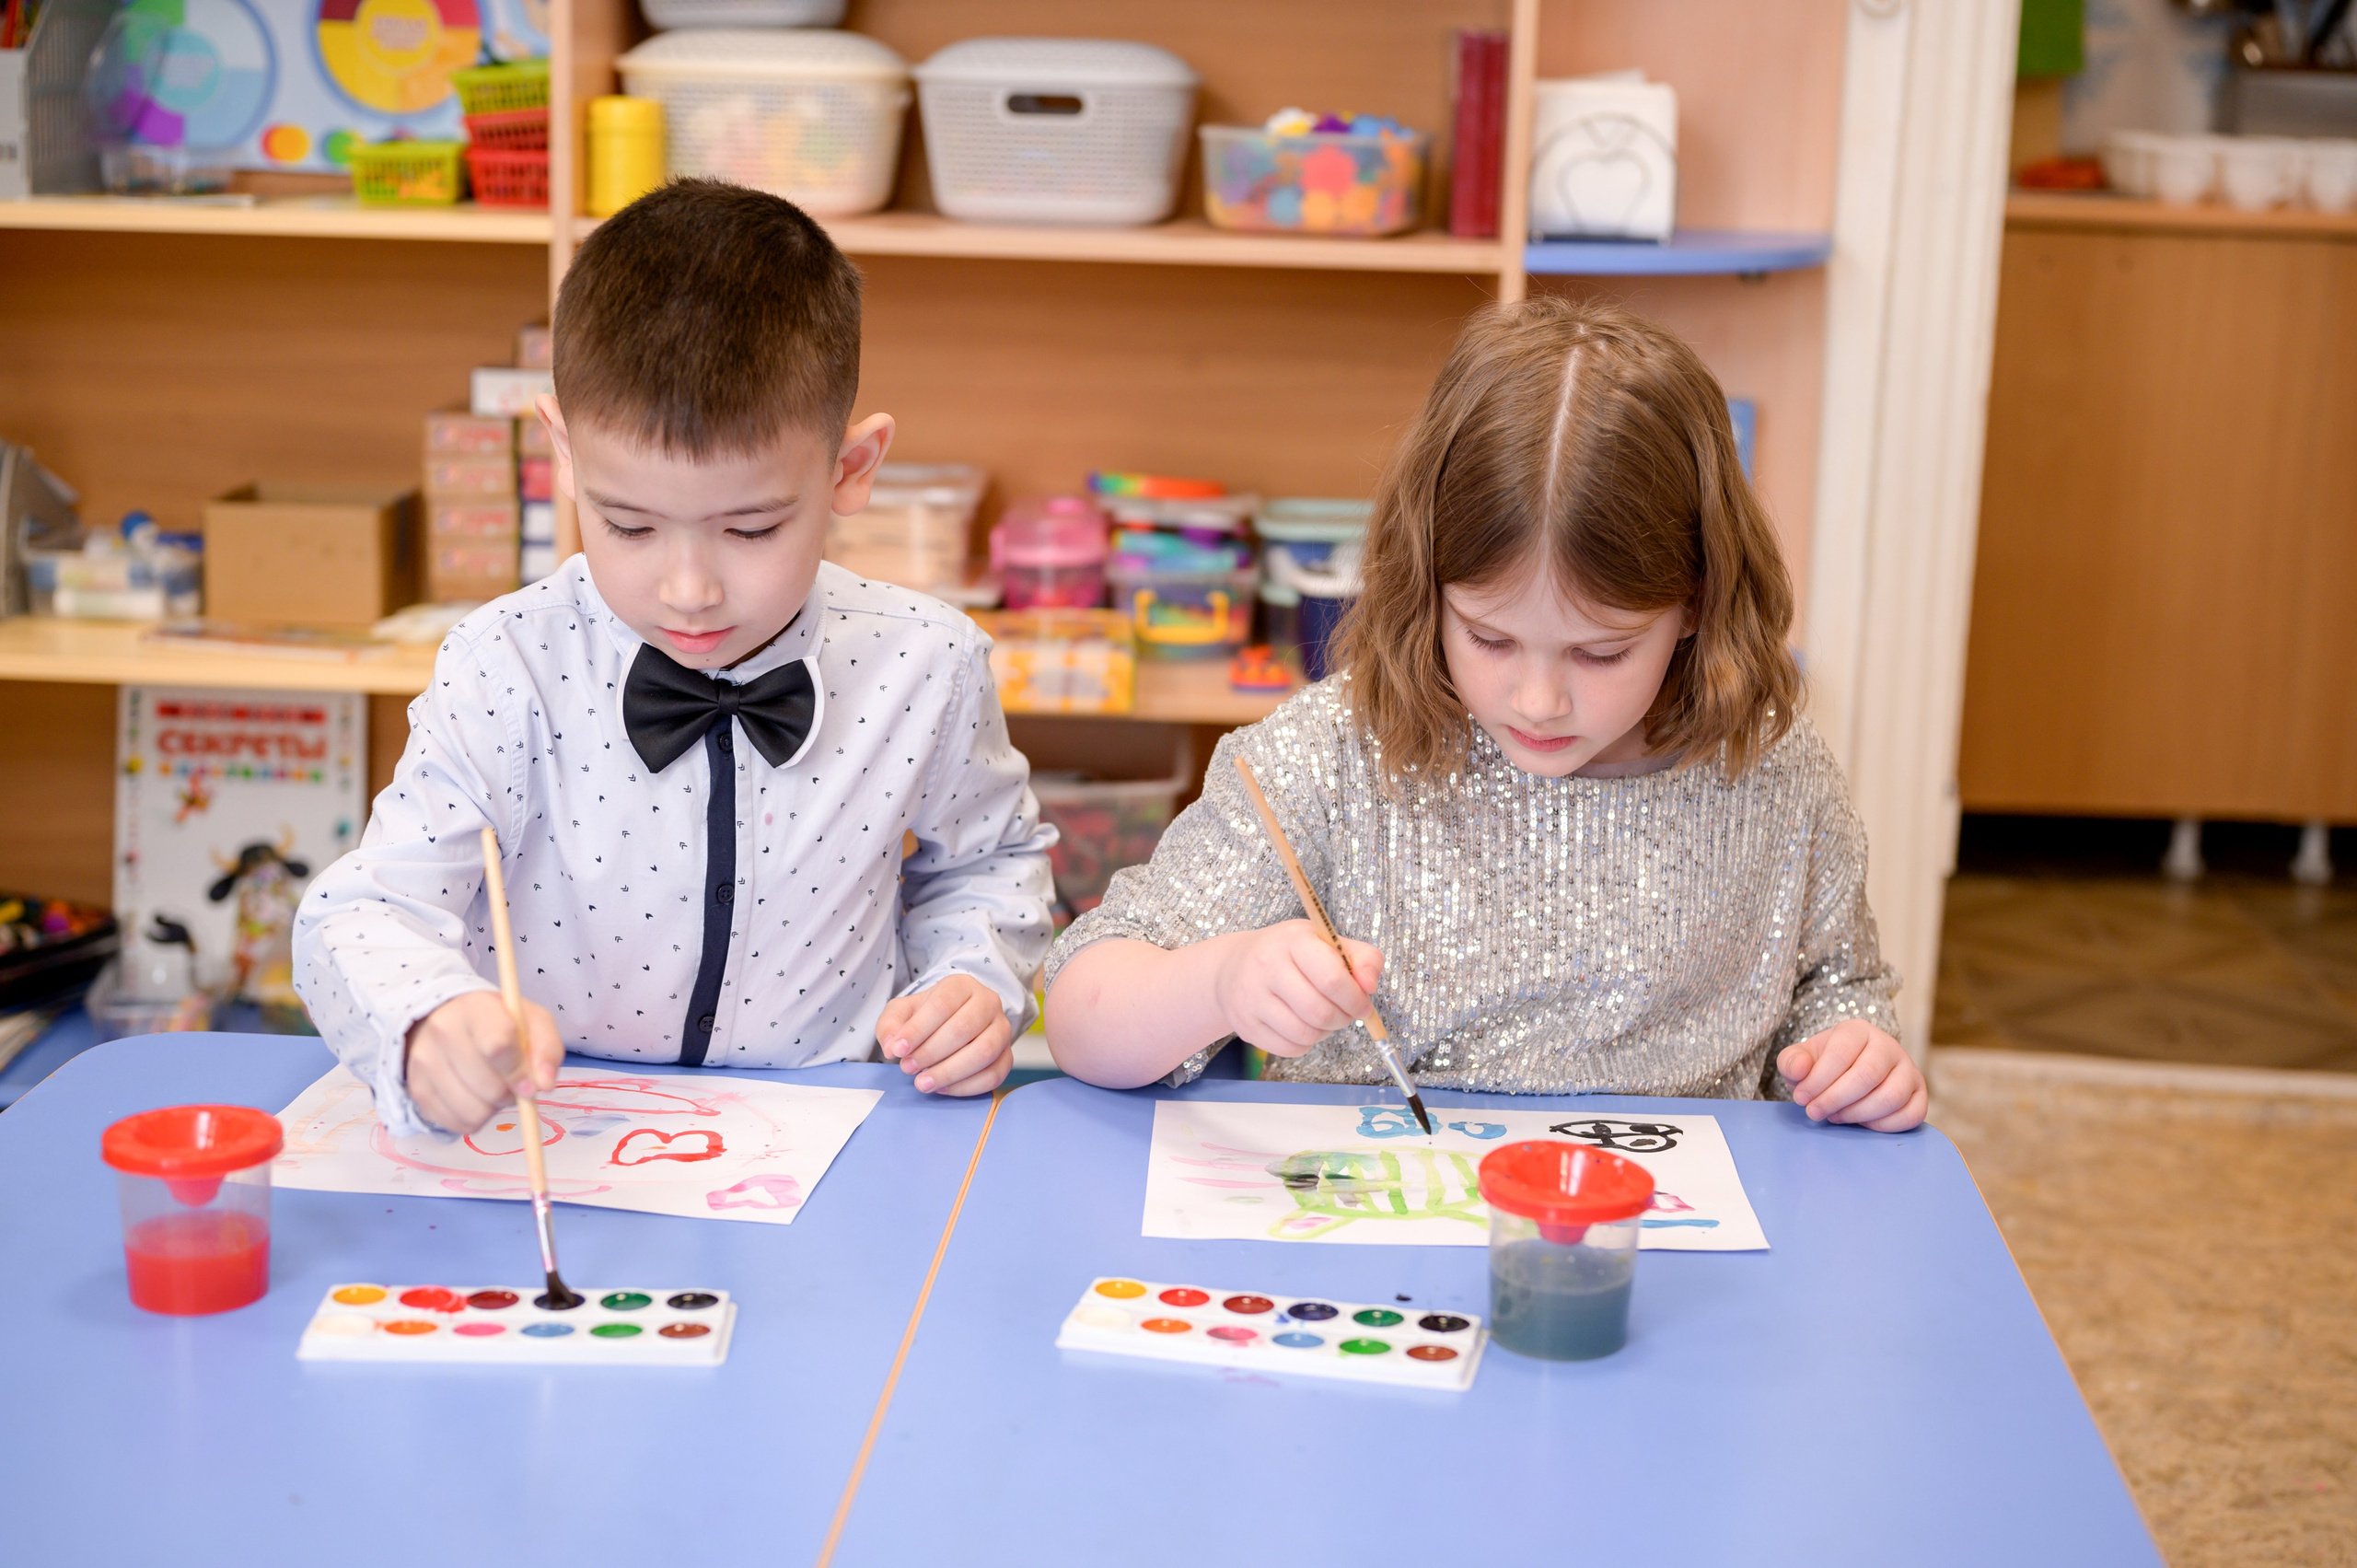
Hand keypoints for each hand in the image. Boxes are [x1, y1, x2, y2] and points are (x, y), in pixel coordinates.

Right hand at [404, 990, 562, 1134]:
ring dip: (492, 1108)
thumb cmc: (503, 1025)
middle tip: (511, 1080)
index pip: (497, 1045)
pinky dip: (474, 1118)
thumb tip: (543, 1084)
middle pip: (489, 1086)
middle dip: (510, 1093)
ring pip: (473, 1111)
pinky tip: (475, 1096)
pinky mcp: (418, 1090)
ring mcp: (424, 1061)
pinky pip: (458, 1124)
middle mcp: (442, 1030)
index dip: (519, 1072)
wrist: (454, 1024)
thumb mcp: (535, 1024)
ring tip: (492, 1086)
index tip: (531, 1082)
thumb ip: (546, 1050)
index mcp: (475, 1007)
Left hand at [878, 974, 1013, 1095]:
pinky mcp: (1008, 1056)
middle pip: (963, 1028)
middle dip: (931, 1053)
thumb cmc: (930, 1015)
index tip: (898, 1050)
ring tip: (923, 1083)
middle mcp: (988, 1003)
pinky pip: (994, 1075)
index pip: (942, 1004)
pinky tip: (942, 1088)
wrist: (957, 1019)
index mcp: (962, 985)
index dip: (918, 1030)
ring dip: (949, 1072)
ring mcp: (1002, 1030)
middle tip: (908, 1068)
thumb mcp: (904, 1011)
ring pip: (983, 1053)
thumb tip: (892, 1047)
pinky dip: (965, 1086)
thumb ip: (891, 1024)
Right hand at [1211, 920, 1383, 1056]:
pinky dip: (1306, 1043)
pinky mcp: (1245, 1025)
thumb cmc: (1290, 953)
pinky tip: (1303, 1025)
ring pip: (1305, 1034)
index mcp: (1293, 941)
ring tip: (1323, 1017)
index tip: (1363, 1003)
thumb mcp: (1326, 941)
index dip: (1355, 998)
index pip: (1331, 979)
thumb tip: (1370, 987)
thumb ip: (1362, 958)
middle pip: (1319, 1012)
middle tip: (1345, 1013)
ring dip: (1325, 1031)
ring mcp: (1251, 998)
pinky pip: (1290, 1048)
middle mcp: (1266, 966)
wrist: (1233, 966)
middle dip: (1342, 1018)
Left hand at [1777, 1020, 1925, 1130]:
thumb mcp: (1801, 1059)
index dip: (1818, 1079)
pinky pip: (1911, 1115)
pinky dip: (1883, 1126)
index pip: (1841, 1053)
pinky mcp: (1920, 1094)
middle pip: (1867, 1075)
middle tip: (1815, 1112)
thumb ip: (1792, 1061)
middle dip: (1835, 1099)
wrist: (1849, 1073)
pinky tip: (1860, 1123)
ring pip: (1891, 1097)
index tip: (1801, 1098)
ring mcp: (1909, 1069)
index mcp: (1857, 1031)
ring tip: (1835, 1116)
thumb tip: (1800, 1069)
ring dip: (1857, 1114)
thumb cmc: (1823, 1066)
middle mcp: (1888, 1046)